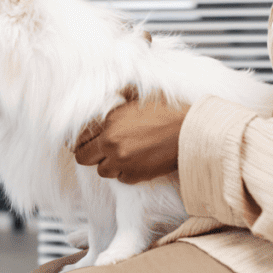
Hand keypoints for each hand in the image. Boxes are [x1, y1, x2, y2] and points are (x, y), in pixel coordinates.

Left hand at [73, 98, 188, 183]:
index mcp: (109, 121)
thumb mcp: (140, 94)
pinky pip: (121, 179)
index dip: (82, 140)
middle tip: (100, 151)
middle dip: (90, 154)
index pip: (79, 138)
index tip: (86, 142)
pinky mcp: (137, 175)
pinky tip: (136, 162)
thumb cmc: (170, 110)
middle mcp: (111, 143)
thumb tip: (110, 94)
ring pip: (102, 171)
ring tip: (122, 155)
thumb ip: (120, 95)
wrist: (193, 130)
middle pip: (83, 158)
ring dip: (108, 164)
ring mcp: (123, 161)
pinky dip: (125, 172)